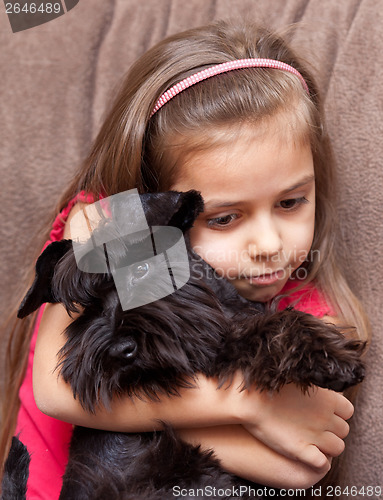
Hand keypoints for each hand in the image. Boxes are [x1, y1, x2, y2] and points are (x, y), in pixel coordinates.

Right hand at [231, 380, 352, 470]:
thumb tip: (318, 396)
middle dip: (333, 431)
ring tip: (312, 442)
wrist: (249, 398)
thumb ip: (313, 391)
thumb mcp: (297, 380)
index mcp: (327, 398)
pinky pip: (323, 463)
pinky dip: (319, 462)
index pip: (348, 411)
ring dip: (328, 446)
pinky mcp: (303, 450)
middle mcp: (325, 416)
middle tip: (316, 428)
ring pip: (338, 447)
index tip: (325, 414)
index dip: (337, 414)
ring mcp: (316, 434)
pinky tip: (307, 455)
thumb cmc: (268, 385)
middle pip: (344, 430)